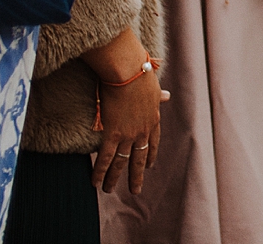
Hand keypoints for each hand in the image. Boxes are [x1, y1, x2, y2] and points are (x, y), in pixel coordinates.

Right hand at [84, 30, 166, 194]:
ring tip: (108, 191)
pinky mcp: (113, 133)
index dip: (150, 156)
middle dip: (136, 176)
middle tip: (135, 190)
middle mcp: (144, 129)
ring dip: (114, 178)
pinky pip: (106, 157)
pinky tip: (94, 182)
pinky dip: (99, 171)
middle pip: (139, 157)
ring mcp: (129, 133)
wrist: (128, 70)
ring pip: (121, 162)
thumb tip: (168, 96)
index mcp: (154, 118)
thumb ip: (158, 96)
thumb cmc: (139, 73)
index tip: (148, 166)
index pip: (153, 142)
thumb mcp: (153, 87)